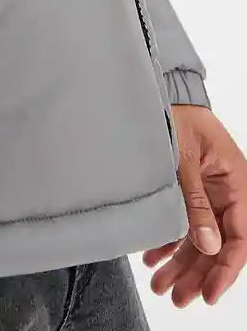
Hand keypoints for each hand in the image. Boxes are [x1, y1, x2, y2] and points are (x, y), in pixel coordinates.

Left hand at [142, 104, 246, 307]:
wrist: (163, 94)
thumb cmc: (180, 117)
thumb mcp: (186, 159)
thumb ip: (196, 202)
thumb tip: (209, 246)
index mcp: (238, 186)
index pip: (239, 239)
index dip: (225, 271)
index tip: (206, 294)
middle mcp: (227, 196)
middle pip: (218, 247)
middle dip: (198, 275)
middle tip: (175, 297)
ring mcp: (209, 196)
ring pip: (200, 241)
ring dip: (182, 265)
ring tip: (160, 285)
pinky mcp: (190, 193)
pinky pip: (184, 227)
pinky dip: (170, 245)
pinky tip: (153, 259)